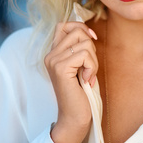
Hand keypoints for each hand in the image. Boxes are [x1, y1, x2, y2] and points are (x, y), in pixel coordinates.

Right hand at [44, 22, 98, 142]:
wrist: (74, 117)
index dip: (81, 27)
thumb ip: (80, 49)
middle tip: (89, 67)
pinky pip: (85, 55)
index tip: (91, 41)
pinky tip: (87, 81)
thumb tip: (89, 31)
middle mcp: (50, 55)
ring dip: (93, 60)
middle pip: (78, 31)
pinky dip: (92, 67)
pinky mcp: (60, 68)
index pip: (64, 25)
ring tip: (88, 76)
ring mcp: (53, 61)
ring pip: (84, 43)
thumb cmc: (81, 93)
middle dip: (91, 47)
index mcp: (53, 53)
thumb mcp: (80, 66)